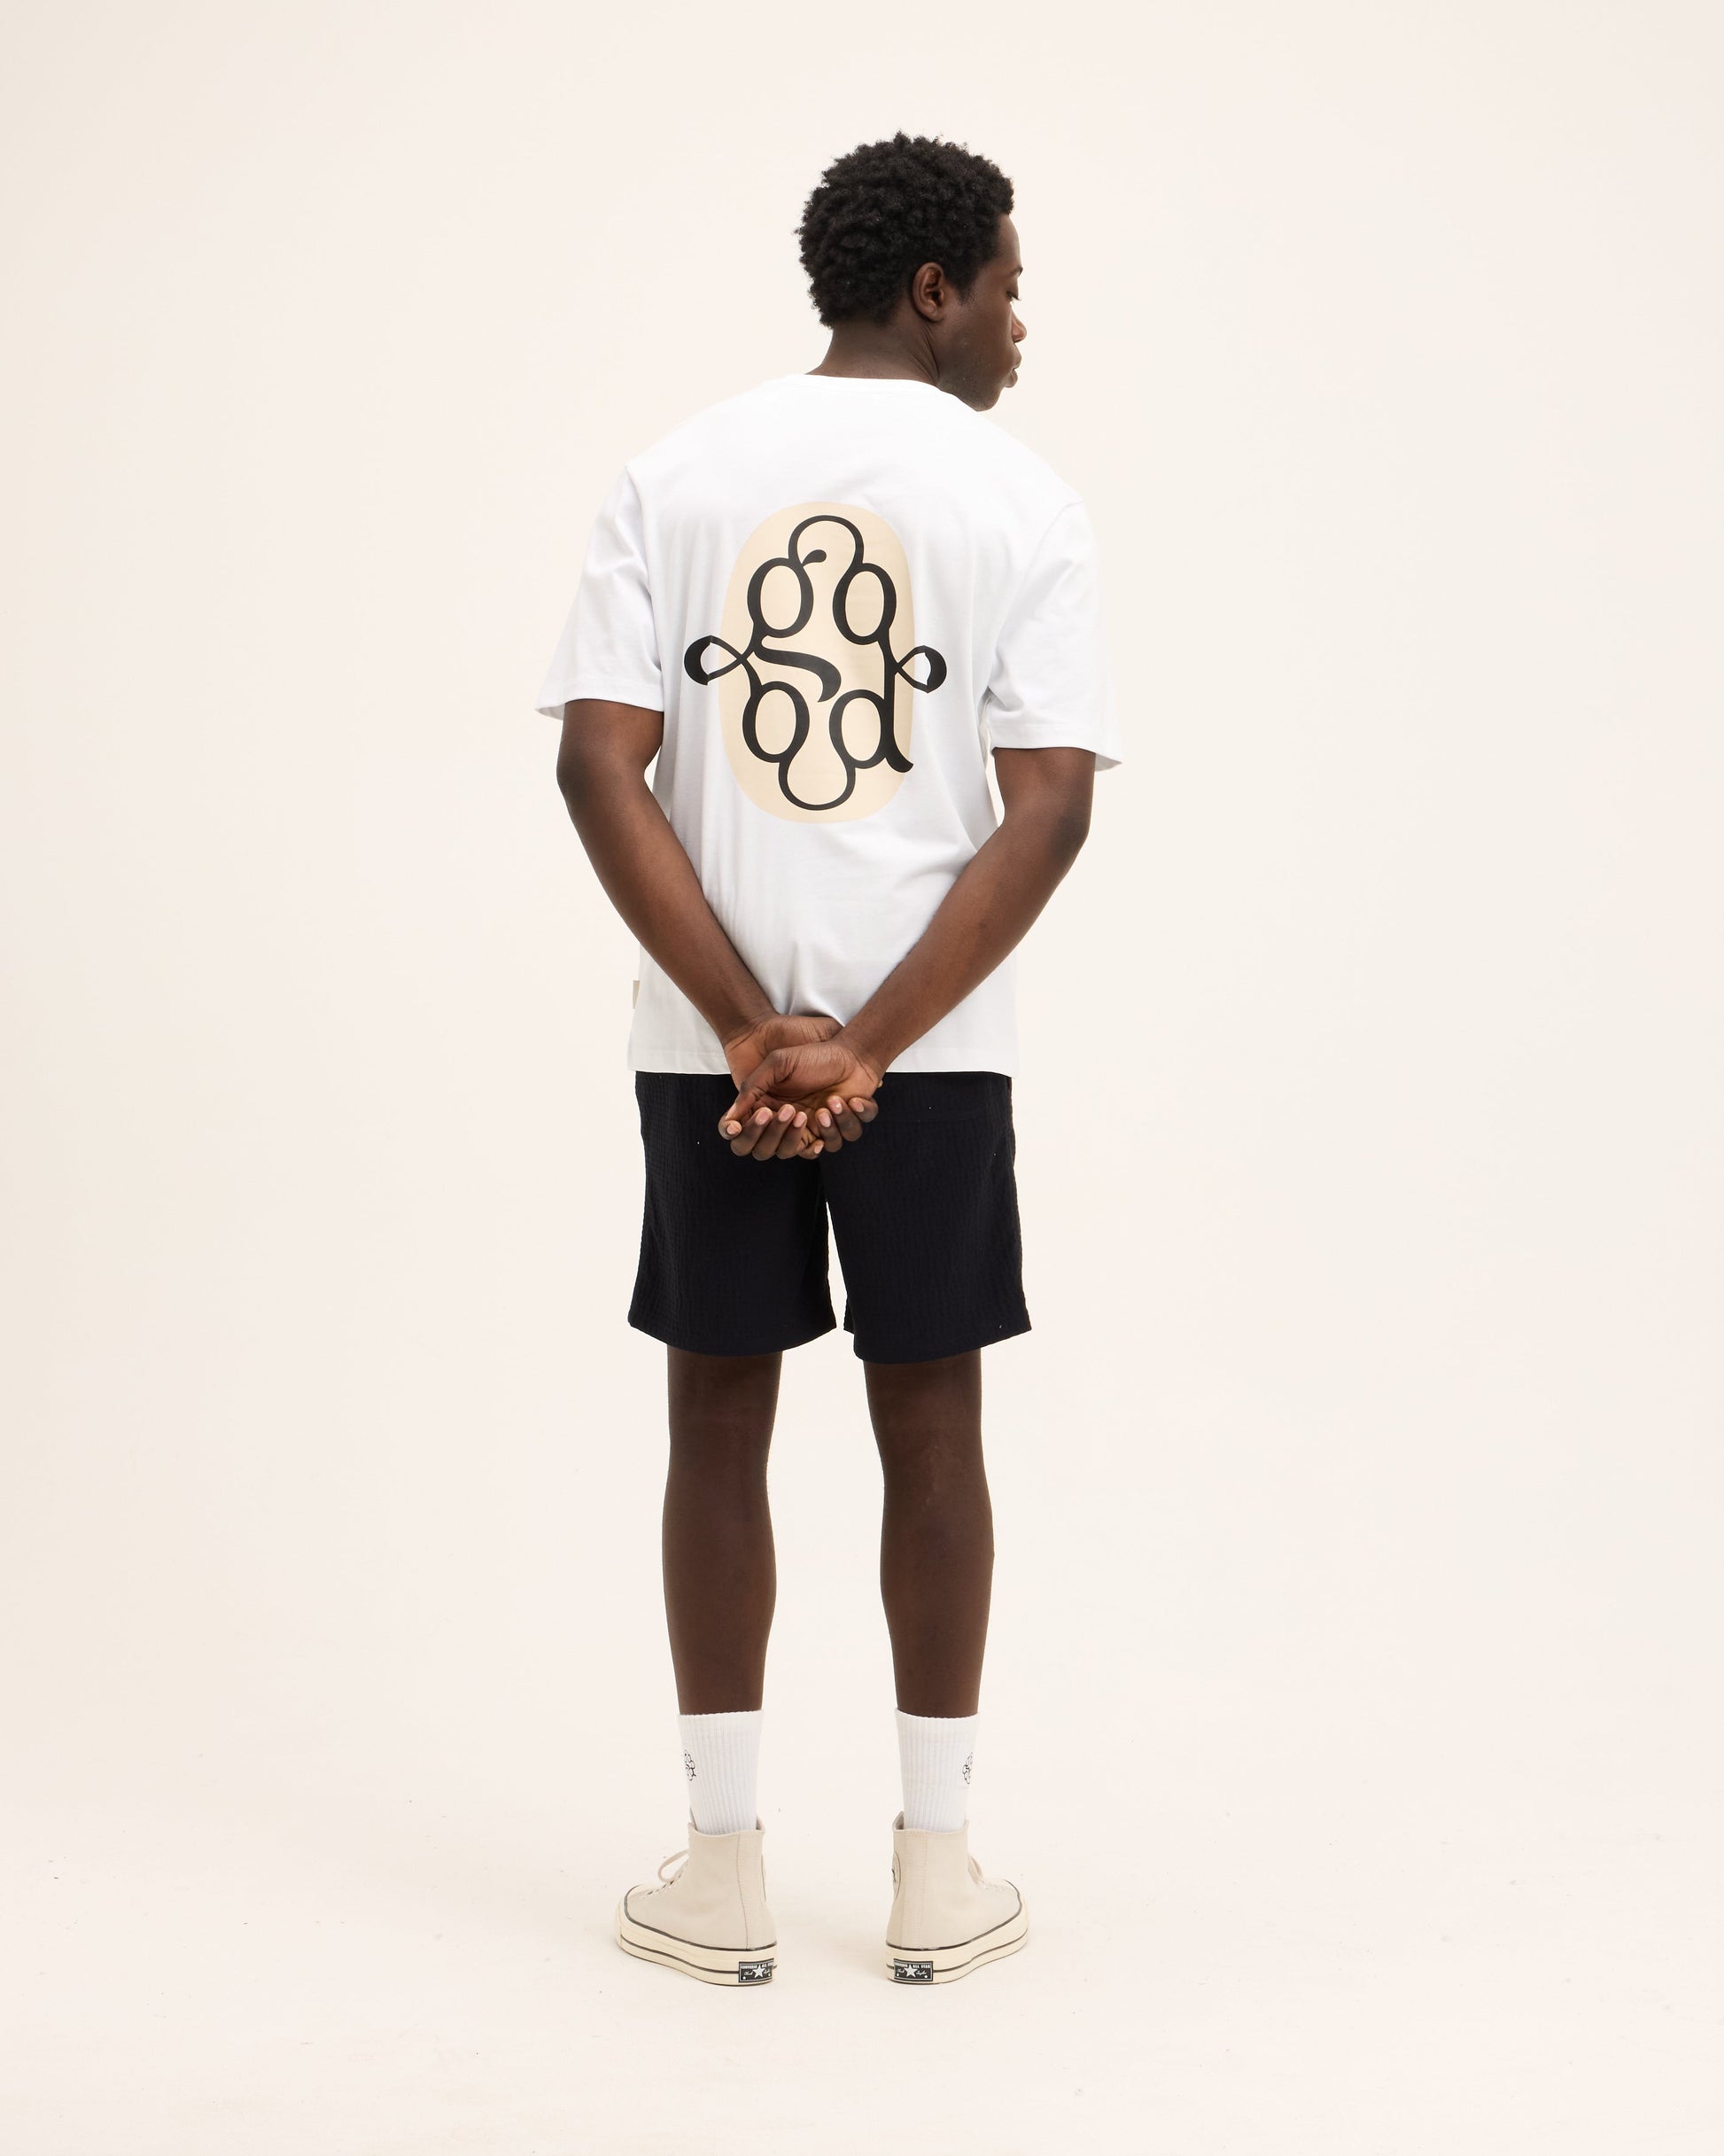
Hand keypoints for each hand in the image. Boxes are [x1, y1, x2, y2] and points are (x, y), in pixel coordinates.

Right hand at [718, 1031, 883, 1161]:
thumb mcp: (777, 1064)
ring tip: (832, 1101)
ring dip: (824, 1127)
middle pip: (777, 1151)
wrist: (851, 1051)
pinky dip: (850, 1119)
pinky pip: (846, 1138)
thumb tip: (730, 1118)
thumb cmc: (812, 1055)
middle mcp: (791, 1126)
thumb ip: (751, 1088)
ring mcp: (817, 1129)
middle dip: (784, 1133)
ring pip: (812, 1151)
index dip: (750, 1135)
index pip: (749, 1141)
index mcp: (771, 1112)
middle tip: (794, 1109)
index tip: (763, 1114)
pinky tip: (852, 1100)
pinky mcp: (842, 1127)